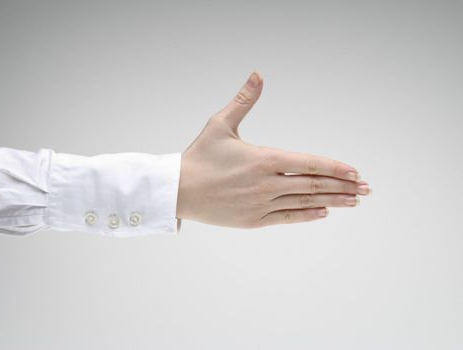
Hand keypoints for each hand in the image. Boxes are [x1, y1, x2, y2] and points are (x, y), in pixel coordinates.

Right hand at [176, 71, 371, 227]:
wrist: (179, 190)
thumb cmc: (200, 156)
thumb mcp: (220, 123)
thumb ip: (244, 100)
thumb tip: (258, 73)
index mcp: (264, 159)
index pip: (310, 164)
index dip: (335, 168)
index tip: (355, 171)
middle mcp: (268, 183)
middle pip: (314, 185)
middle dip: (343, 186)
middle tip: (366, 188)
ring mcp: (262, 204)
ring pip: (305, 203)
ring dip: (332, 202)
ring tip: (353, 202)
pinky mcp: (254, 220)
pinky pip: (288, 218)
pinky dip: (307, 215)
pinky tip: (323, 213)